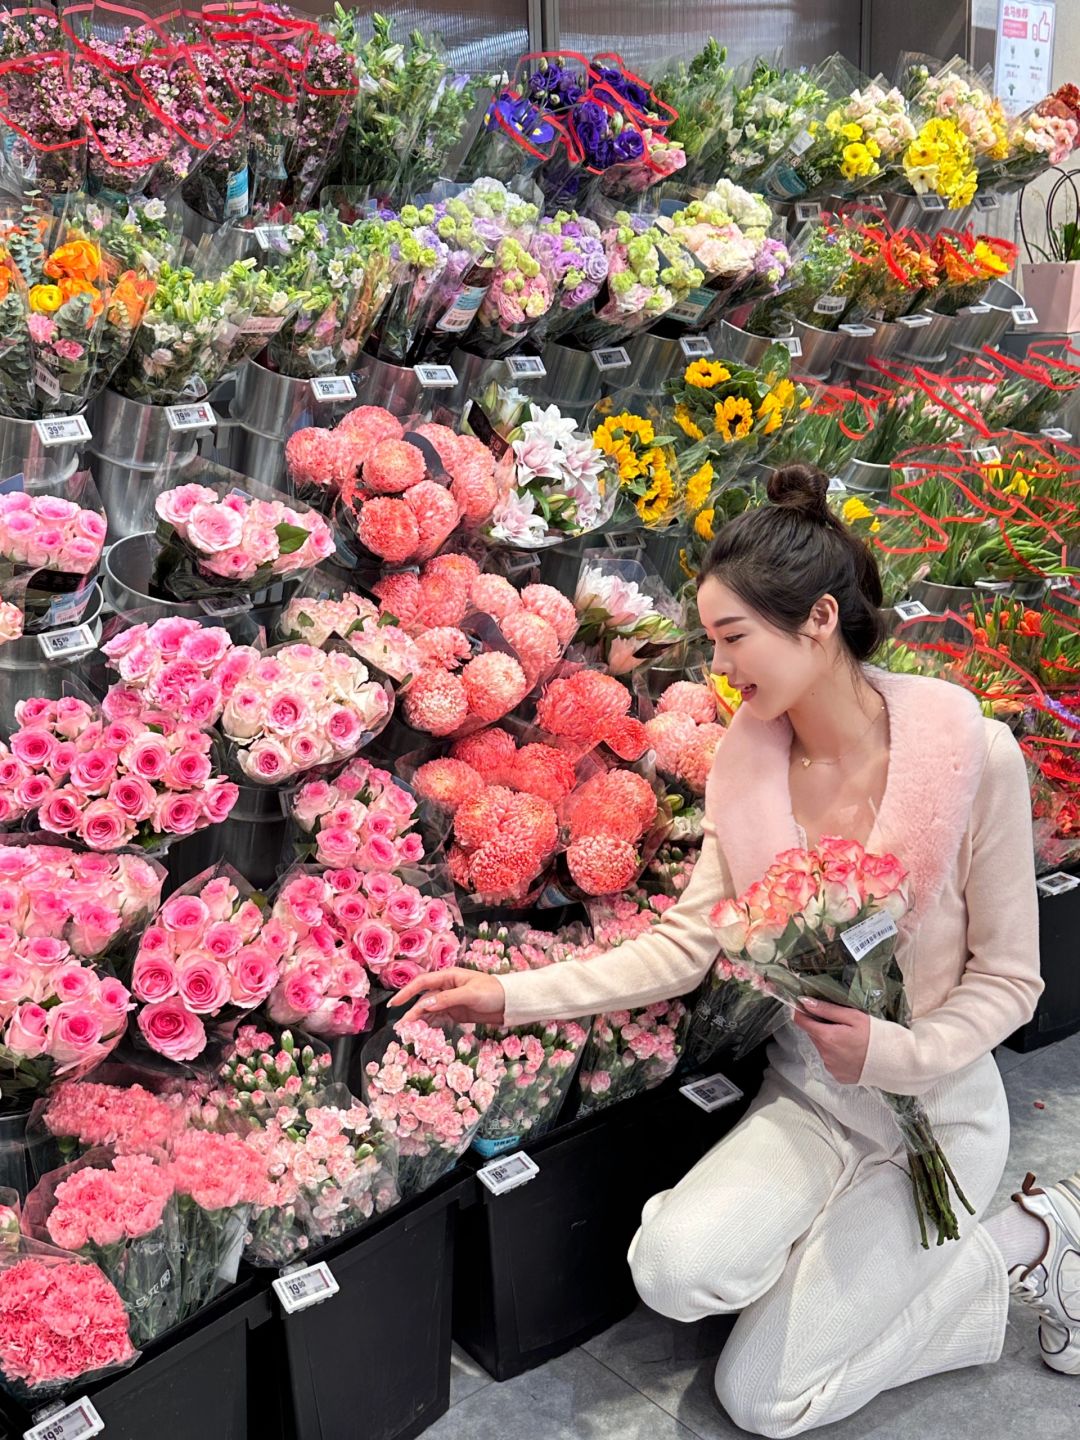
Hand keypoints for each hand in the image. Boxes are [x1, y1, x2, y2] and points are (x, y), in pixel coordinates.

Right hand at [391, 968, 506, 1025]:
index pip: (422, 983)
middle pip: (424, 999)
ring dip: (419, 1021)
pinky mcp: (456, 1013)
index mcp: (449, 977)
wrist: (509, 1003)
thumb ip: (448, 998)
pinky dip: (430, 1025)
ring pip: (429, 1011)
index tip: (395, 1004)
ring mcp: (450, 1001)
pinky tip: (424, 1034)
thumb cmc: (493, 992)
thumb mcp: (470, 994)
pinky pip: (439, 1019)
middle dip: (412, 1012)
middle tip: (402, 1027)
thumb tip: (426, 1003)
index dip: (407, 992)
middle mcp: (446, 988)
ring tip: (410, 1034)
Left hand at [793, 999, 869, 1084]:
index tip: (807, 1006)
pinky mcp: (838, 1076)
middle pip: (813, 1035)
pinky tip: (852, 1052)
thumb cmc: (875, 1035)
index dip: (802, 1012)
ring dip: (829, 1041)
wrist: (894, 1062)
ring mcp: (831, 1068)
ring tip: (849, 1038)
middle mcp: (825, 1055)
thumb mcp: (853, 1017)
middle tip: (840, 1023)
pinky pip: (831, 1061)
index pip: (801, 1022)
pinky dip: (836, 1055)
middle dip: (821, 1027)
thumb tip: (805, 1002)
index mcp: (826, 1038)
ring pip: (822, 1048)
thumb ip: (827, 1010)